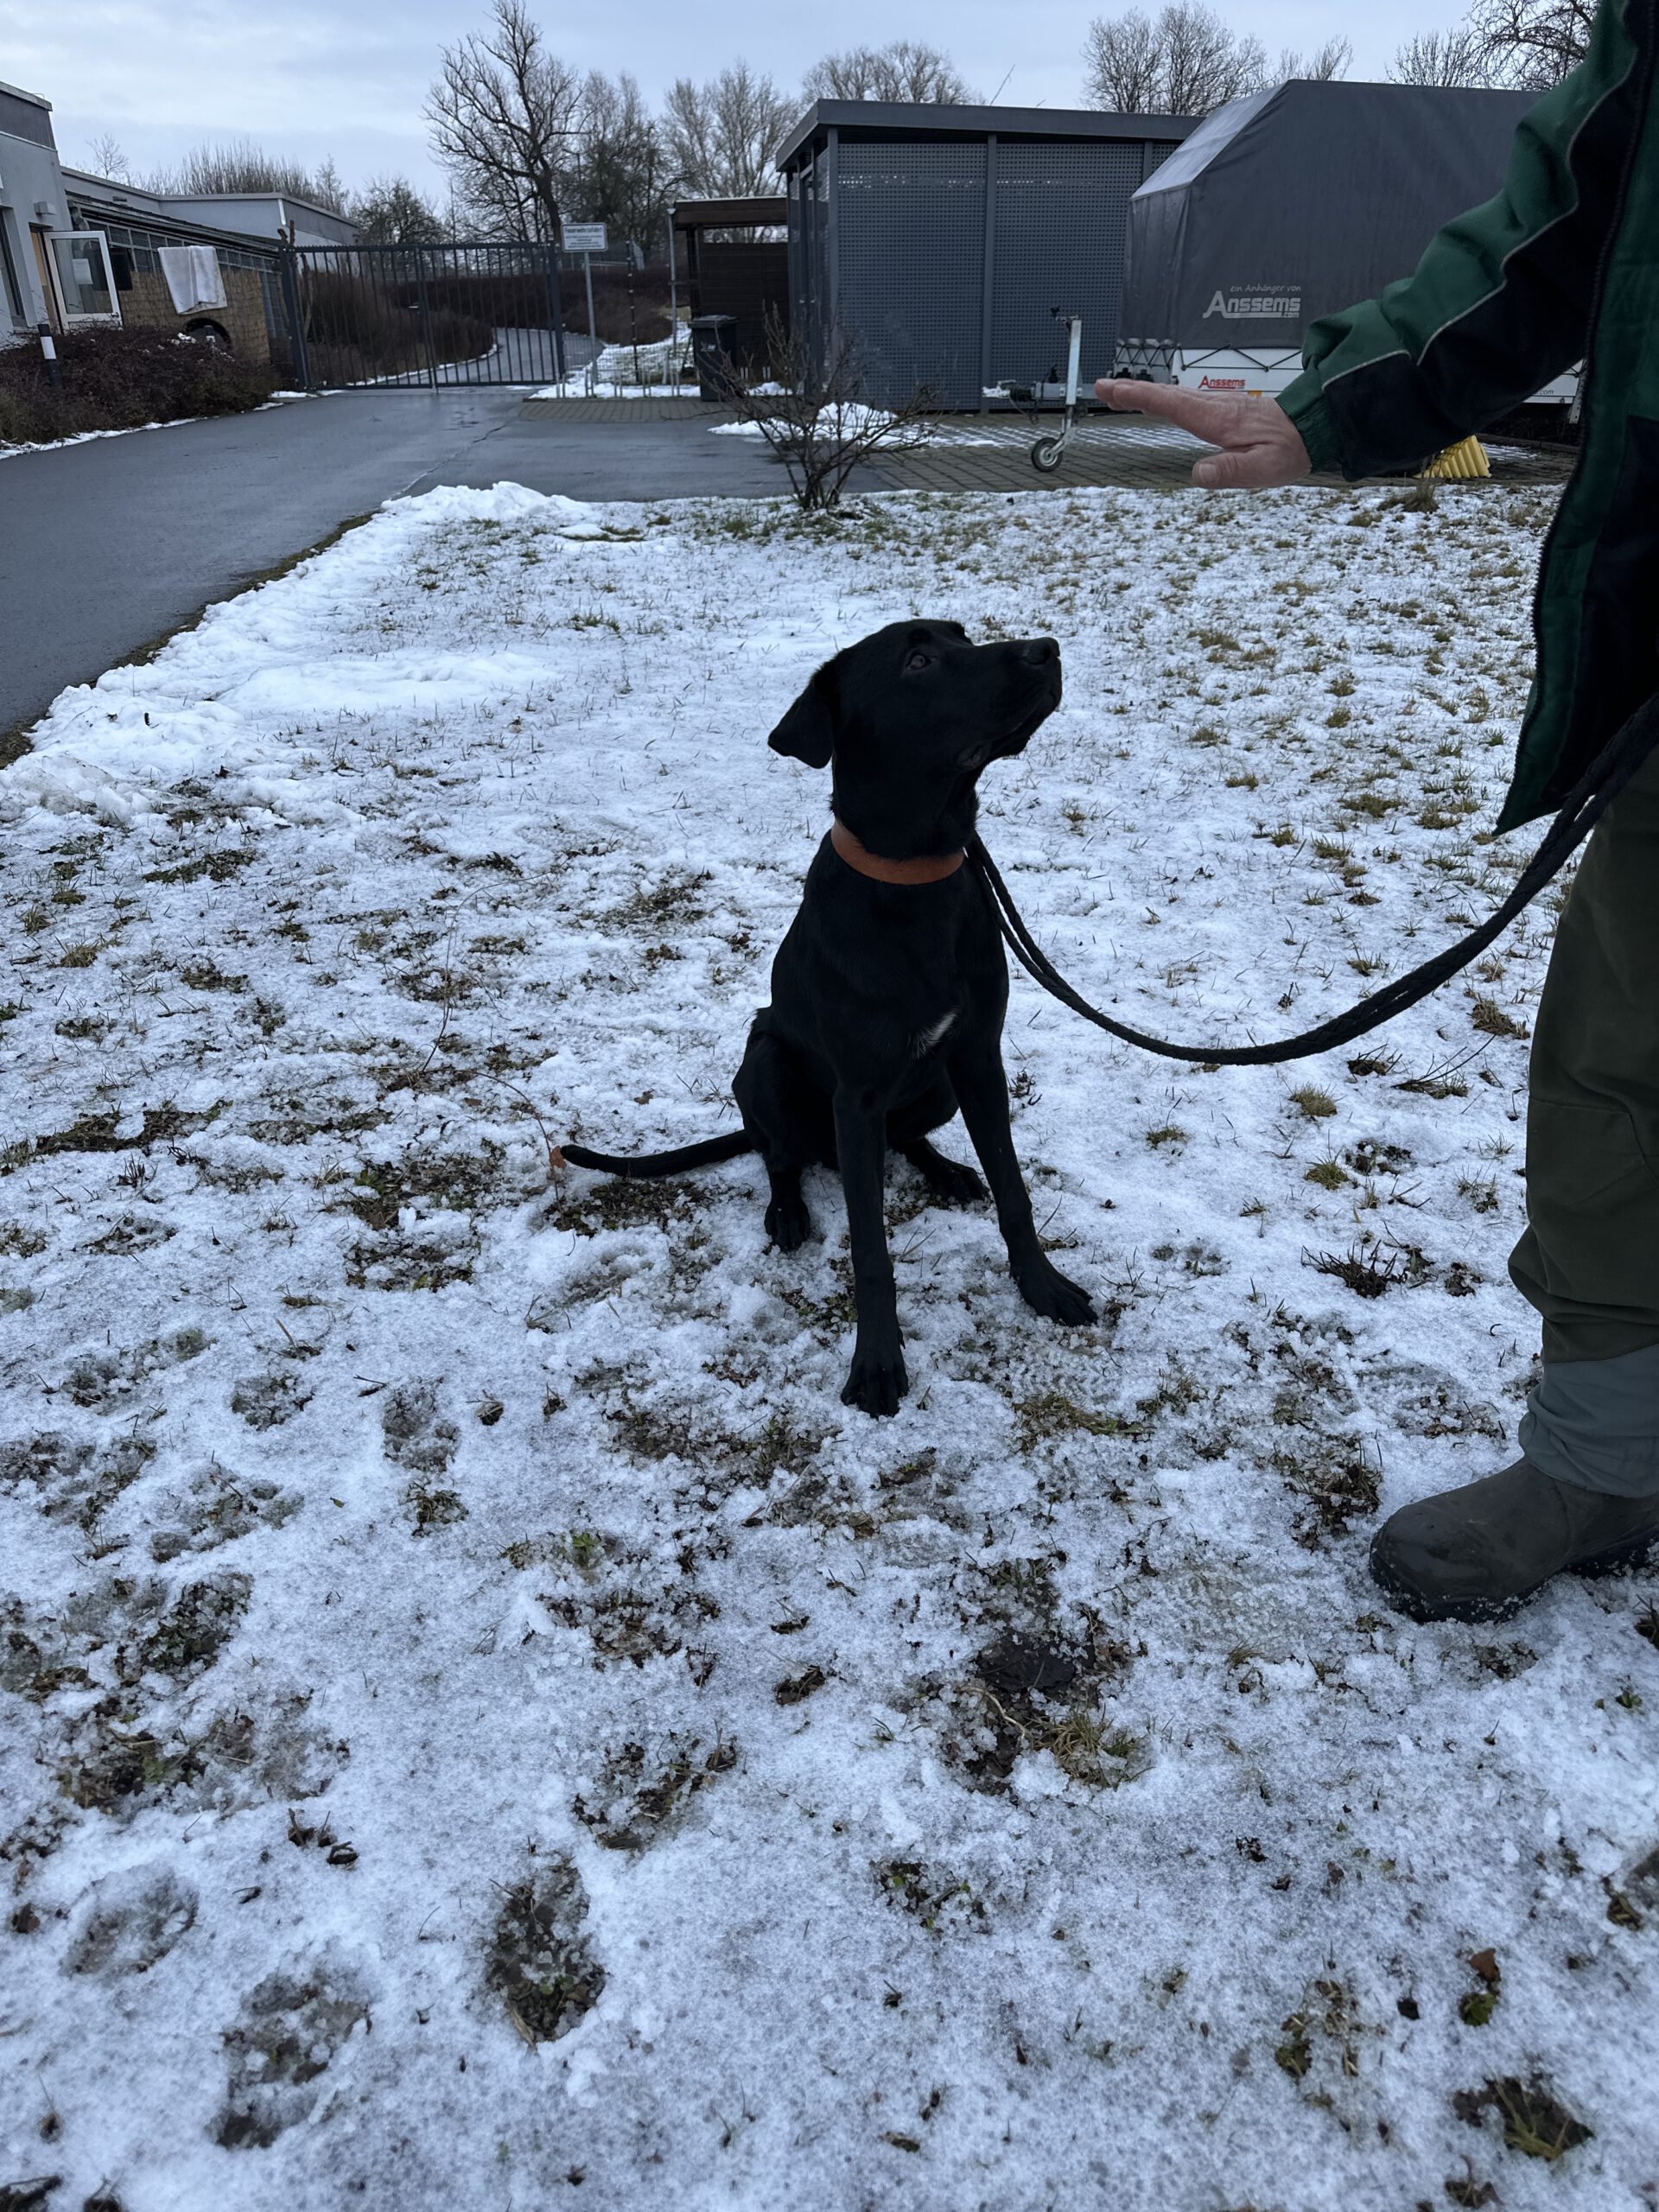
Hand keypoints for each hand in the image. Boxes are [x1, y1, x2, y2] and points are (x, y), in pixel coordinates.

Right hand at [1095, 379, 1312, 488]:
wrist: (1312, 428)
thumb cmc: (1288, 450)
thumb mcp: (1261, 469)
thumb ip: (1229, 471)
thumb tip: (1198, 475)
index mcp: (1215, 418)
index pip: (1169, 404)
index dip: (1138, 397)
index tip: (1111, 391)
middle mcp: (1212, 406)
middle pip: (1164, 395)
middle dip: (1131, 391)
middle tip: (1101, 388)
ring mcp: (1217, 405)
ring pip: (1173, 395)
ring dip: (1144, 393)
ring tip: (1118, 394)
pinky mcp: (1222, 409)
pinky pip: (1184, 400)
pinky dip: (1163, 398)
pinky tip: (1156, 403)